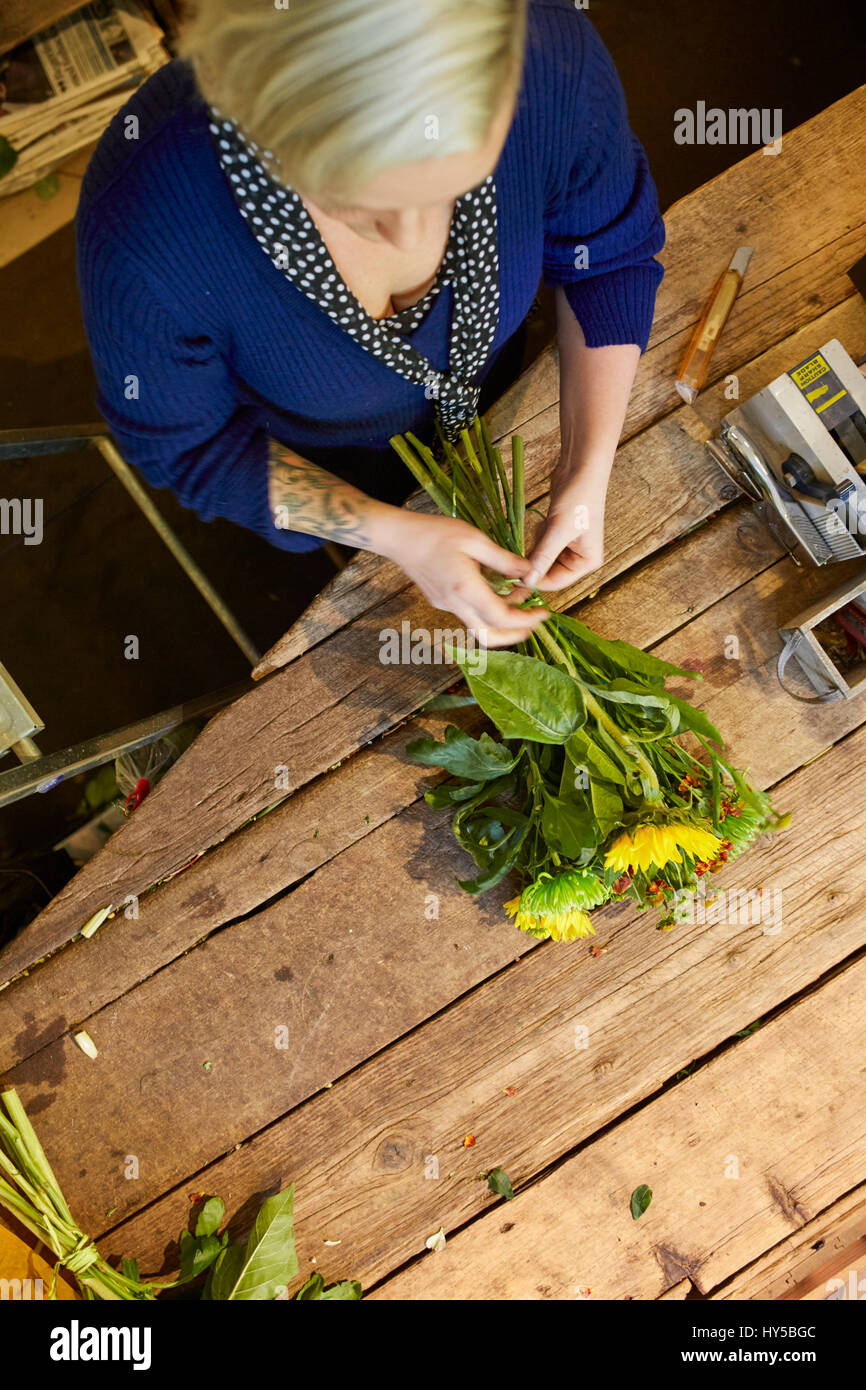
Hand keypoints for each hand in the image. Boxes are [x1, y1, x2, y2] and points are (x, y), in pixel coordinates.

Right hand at [380, 511, 547, 646]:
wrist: (399, 538)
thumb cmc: (434, 533)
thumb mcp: (474, 539)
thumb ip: (503, 560)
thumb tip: (529, 572)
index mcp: (465, 589)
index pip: (502, 618)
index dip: (526, 620)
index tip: (543, 613)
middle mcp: (455, 604)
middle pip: (489, 635)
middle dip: (515, 634)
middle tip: (534, 622)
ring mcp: (445, 605)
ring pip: (478, 628)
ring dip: (500, 622)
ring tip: (518, 603)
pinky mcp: (440, 601)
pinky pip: (468, 614)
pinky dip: (485, 610)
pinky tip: (495, 592)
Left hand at [524, 456, 608, 590]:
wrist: (582, 467)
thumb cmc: (578, 497)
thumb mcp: (558, 530)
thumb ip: (542, 557)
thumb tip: (527, 582)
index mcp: (587, 562)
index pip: (555, 582)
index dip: (533, 581)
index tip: (510, 579)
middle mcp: (580, 557)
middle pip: (547, 571)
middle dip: (533, 561)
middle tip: (515, 557)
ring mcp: (569, 545)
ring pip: (541, 557)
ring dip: (535, 546)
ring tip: (545, 526)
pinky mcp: (559, 532)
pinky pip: (541, 543)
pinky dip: (537, 535)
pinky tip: (546, 520)